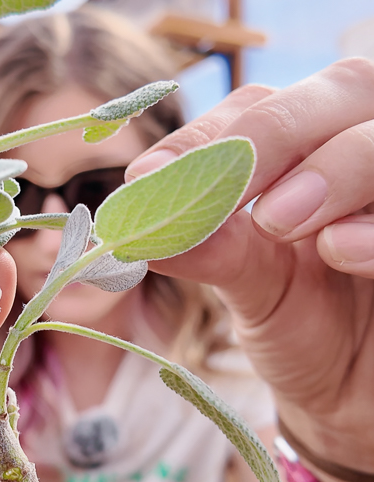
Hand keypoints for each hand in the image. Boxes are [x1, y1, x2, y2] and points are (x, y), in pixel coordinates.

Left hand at [125, 58, 373, 476]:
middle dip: (272, 136)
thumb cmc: (302, 324)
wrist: (357, 388)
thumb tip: (135, 226)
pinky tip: (342, 252)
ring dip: (331, 170)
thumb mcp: (249, 284)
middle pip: (340, 88)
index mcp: (306, 151)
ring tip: (279, 223)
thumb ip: (209, 247)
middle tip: (222, 191)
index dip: (206, 134)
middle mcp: (359, 152)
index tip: (150, 176)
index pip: (258, 107)